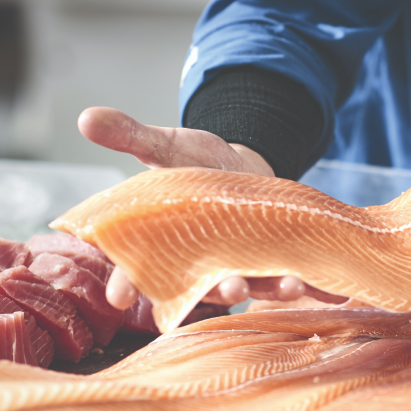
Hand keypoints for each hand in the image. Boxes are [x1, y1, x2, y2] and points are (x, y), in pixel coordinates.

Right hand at [79, 107, 329, 310]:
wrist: (243, 167)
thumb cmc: (197, 164)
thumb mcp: (167, 147)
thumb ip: (132, 137)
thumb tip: (86, 117)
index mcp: (167, 242)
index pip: (137, 267)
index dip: (127, 281)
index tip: (118, 294)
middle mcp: (201, 263)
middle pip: (202, 289)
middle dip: (215, 293)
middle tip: (227, 290)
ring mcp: (239, 266)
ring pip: (250, 289)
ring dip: (269, 290)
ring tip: (288, 284)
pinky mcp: (272, 262)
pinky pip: (286, 280)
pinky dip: (305, 284)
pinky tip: (324, 285)